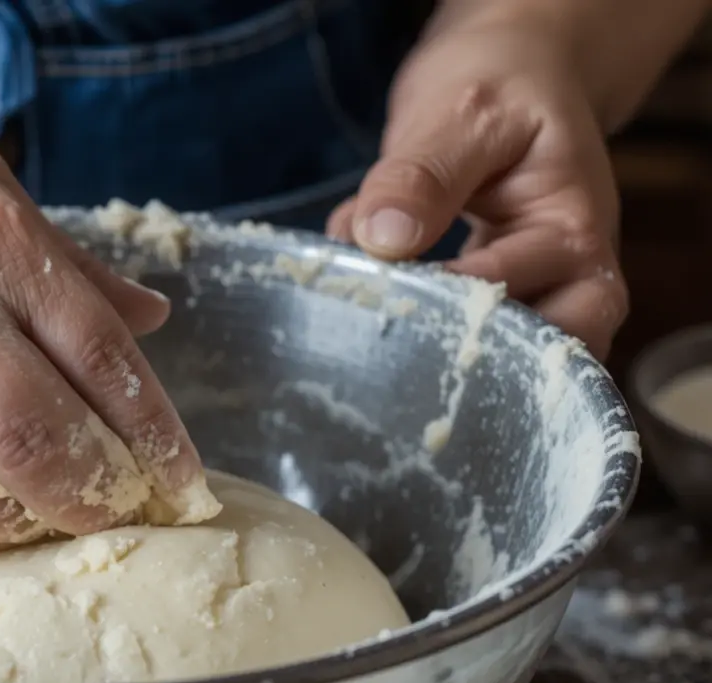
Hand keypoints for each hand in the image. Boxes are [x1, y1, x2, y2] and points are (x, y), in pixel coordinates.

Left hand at [327, 16, 626, 359]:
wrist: (510, 75)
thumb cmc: (502, 87)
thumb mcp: (462, 114)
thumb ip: (422, 175)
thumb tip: (383, 240)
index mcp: (572, 233)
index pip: (531, 305)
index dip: (461, 312)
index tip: (397, 299)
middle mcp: (566, 277)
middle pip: (536, 355)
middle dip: (462, 351)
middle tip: (387, 331)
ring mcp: (532, 293)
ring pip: (498, 354)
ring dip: (431, 342)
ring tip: (373, 317)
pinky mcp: (488, 297)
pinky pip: (454, 326)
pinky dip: (405, 313)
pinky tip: (362, 285)